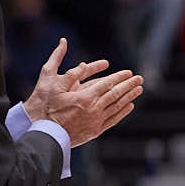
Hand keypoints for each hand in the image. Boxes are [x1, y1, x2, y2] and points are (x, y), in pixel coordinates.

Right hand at [25, 38, 143, 146]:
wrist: (44, 134)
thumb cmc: (43, 106)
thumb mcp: (51, 83)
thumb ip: (66, 70)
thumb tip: (72, 51)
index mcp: (85, 97)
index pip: (107, 84)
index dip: (119, 77)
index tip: (129, 72)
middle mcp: (93, 109)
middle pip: (116, 95)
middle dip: (129, 85)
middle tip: (140, 78)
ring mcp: (95, 121)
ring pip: (117, 107)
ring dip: (129, 97)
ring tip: (139, 90)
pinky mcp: (95, 131)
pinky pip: (113, 120)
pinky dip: (122, 112)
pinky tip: (129, 106)